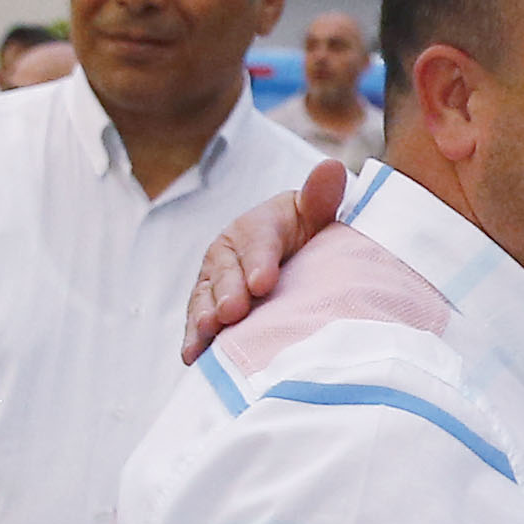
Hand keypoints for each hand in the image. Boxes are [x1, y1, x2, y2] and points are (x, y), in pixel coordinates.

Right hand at [181, 159, 343, 360]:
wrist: (298, 257)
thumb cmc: (309, 234)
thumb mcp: (315, 213)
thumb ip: (320, 196)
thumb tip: (331, 167)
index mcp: (256, 227)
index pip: (258, 240)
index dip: (260, 260)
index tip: (264, 282)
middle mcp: (229, 252)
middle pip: (226, 272)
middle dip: (228, 291)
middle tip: (234, 312)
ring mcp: (216, 281)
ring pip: (206, 297)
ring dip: (205, 315)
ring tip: (210, 331)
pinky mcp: (210, 306)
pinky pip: (198, 320)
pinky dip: (194, 338)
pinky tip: (192, 355)